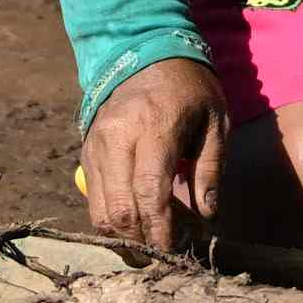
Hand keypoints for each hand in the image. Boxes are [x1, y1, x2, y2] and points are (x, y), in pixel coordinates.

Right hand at [77, 58, 226, 252]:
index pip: (149, 193)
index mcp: (153, 127)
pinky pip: (94, 199)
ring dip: (126, 235)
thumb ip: (211, 170)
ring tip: (154, 236)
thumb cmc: (190, 89)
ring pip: (101, 212)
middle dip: (144, 240)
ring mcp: (95, 145)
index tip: (176, 250)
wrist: (145, 52)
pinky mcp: (86, 151)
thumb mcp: (216, 121)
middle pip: (120, 210)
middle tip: (169, 247)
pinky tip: (138, 218)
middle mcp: (116, 137)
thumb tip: (207, 217)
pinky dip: (113, 219)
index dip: (161, 230)